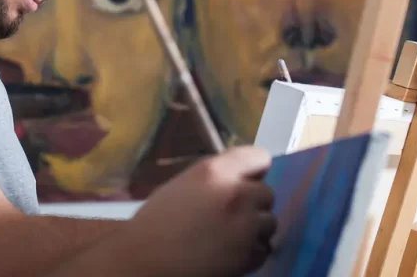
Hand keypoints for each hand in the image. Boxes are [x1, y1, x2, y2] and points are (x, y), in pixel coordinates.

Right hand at [120, 145, 277, 276]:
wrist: (146, 258)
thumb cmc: (157, 220)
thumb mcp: (184, 183)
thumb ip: (216, 176)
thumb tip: (242, 179)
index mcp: (215, 171)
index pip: (259, 157)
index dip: (254, 170)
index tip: (246, 180)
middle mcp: (236, 194)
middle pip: (267, 193)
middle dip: (253, 203)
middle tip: (232, 214)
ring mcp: (246, 226)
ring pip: (269, 222)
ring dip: (255, 228)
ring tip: (231, 235)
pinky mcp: (249, 255)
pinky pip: (263, 248)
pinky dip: (251, 251)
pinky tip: (229, 252)